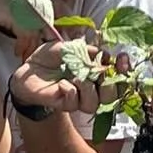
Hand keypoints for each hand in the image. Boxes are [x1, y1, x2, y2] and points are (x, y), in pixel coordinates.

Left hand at [10, 38, 133, 119]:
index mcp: (95, 72)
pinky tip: (62, 84)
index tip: (122, 58)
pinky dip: (70, 91)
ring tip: (77, 77)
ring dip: (88, 89)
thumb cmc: (50, 57)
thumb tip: (101, 54)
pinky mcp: (64, 104)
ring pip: (94, 103)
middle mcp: (90, 87)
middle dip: (110, 84)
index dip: (124, 69)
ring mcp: (77, 98)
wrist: (28, 70)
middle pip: (111, 95)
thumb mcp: (68, 47)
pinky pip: (74, 103)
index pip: (117, 75)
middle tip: (101, 72)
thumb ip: (85, 50)